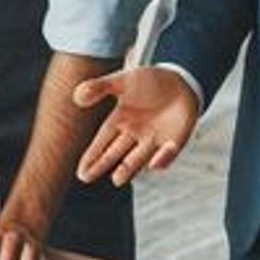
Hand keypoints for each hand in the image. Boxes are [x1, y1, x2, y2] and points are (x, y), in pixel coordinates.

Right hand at [72, 67, 199, 186]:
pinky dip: (162, 159)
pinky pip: (167, 154)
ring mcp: (154, 140)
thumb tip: (78, 97)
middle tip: (85, 178)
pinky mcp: (173, 142)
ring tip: (117, 180)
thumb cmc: (150, 81)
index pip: (102, 141)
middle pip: (115, 154)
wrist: (181, 82)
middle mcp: (135, 135)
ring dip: (129, 169)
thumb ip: (100, 87)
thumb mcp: (123, 80)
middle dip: (102, 165)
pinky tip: (154, 165)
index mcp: (120, 121)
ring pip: (138, 159)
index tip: (81, 171)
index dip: (92, 155)